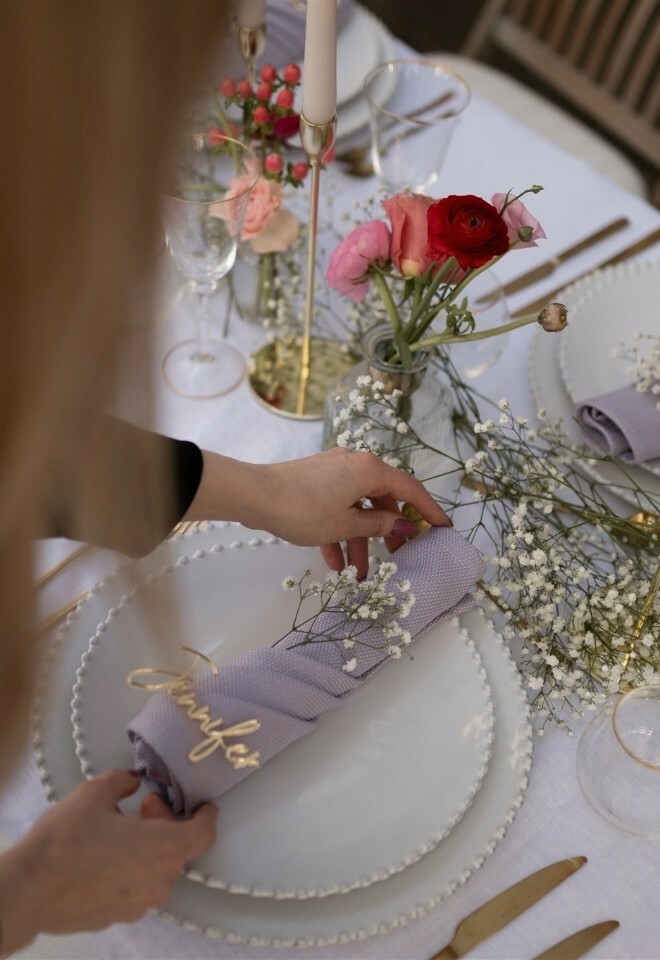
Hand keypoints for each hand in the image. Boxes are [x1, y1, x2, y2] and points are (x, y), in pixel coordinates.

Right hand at [0, 770, 216, 952]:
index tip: (201, 806)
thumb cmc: (67, 838)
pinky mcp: (117, 917)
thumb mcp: (95, 792)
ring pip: (156, 870)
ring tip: (120, 831)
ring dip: (148, 848)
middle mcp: (158, 881)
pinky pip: (136, 888)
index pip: (203, 835)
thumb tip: (132, 781)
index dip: (206, 817)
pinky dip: (131, 869)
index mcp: (162, 849)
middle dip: (165, 823)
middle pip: (177, 849)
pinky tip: (103, 857)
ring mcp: (138, 904)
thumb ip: (122, 781)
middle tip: (142, 806)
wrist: (29, 889)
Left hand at [186, 447, 450, 578]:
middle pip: (383, 500)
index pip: (411, 490)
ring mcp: (334, 472)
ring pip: (357, 508)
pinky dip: (339, 532)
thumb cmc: (304, 510)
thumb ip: (379, 526)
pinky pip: (337, 507)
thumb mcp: (346, 525)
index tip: (444, 528)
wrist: (253, 495)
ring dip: (359, 541)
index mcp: (370, 469)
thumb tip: (404, 526)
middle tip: (398, 558)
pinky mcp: (315, 481)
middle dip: (388, 533)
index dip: (429, 511)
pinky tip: (335, 563)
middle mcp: (355, 465)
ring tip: (357, 575)